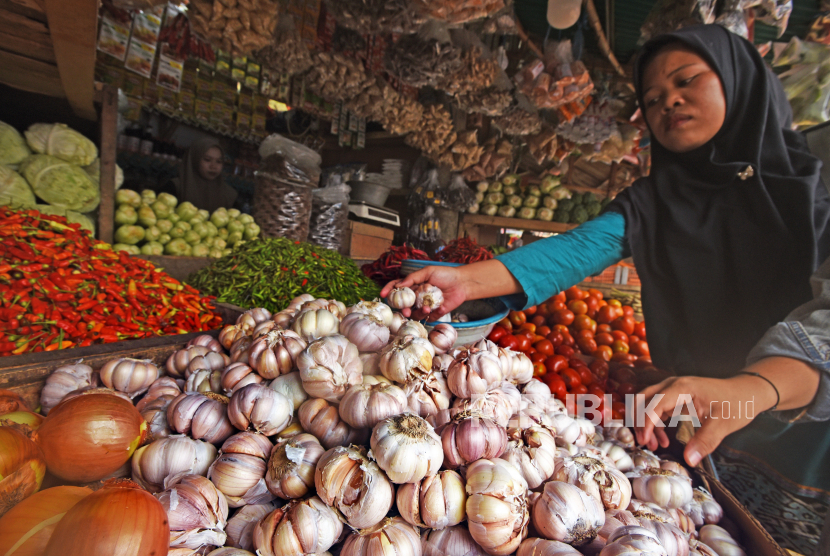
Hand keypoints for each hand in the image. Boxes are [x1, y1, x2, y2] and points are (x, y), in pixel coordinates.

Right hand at [380, 266, 466, 320]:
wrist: (462, 283)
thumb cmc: (445, 274)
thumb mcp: (428, 272)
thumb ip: (413, 278)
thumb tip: (399, 285)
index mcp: (413, 285)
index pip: (397, 288)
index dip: (388, 290)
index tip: (382, 294)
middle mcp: (416, 296)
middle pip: (404, 304)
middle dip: (402, 308)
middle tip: (405, 310)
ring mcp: (424, 305)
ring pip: (415, 313)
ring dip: (418, 312)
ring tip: (426, 308)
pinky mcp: (434, 313)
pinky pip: (428, 317)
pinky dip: (432, 314)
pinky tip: (438, 308)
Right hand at [633, 374, 775, 467]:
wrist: (747, 392)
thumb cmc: (737, 404)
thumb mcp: (723, 424)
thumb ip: (705, 441)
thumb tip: (689, 460)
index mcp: (682, 388)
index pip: (653, 404)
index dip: (646, 423)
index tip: (646, 442)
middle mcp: (673, 385)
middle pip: (642, 398)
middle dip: (638, 421)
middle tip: (644, 443)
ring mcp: (673, 390)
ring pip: (646, 403)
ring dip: (645, 423)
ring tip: (653, 446)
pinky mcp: (676, 397)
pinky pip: (656, 408)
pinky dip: (654, 423)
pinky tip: (663, 439)